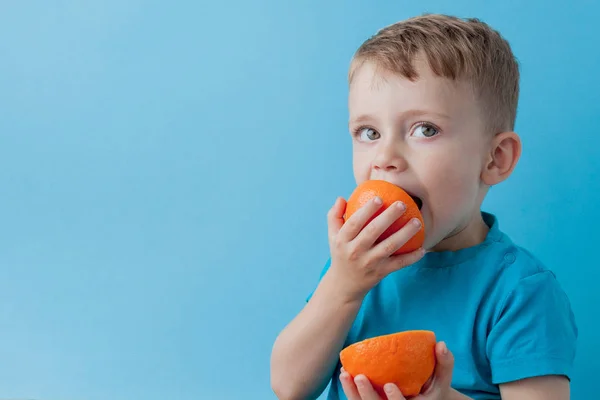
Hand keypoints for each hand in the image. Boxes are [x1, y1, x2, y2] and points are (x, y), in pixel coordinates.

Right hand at [326, 196, 424, 301]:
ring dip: (405, 233)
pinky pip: (399, 264)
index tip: (379, 198)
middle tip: (402, 204)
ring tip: (417, 222)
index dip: (366, 210)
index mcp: (342, 240)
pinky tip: (423, 249)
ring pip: (390, 246)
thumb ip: (334, 216)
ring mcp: (369, 263)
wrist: (344, 286)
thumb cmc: (341, 254)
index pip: (354, 222)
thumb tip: (341, 198)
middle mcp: (355, 251)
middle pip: (373, 231)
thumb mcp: (332, 236)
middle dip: (389, 216)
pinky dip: (411, 258)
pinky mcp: (380, 273)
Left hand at [340, 342, 455, 399]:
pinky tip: (344, 375)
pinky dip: (350, 391)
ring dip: (352, 393)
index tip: (389, 385)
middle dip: (367, 395)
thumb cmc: (432, 387)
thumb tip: (441, 344)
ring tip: (345, 374)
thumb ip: (444, 363)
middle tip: (360, 377)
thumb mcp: (442, 378)